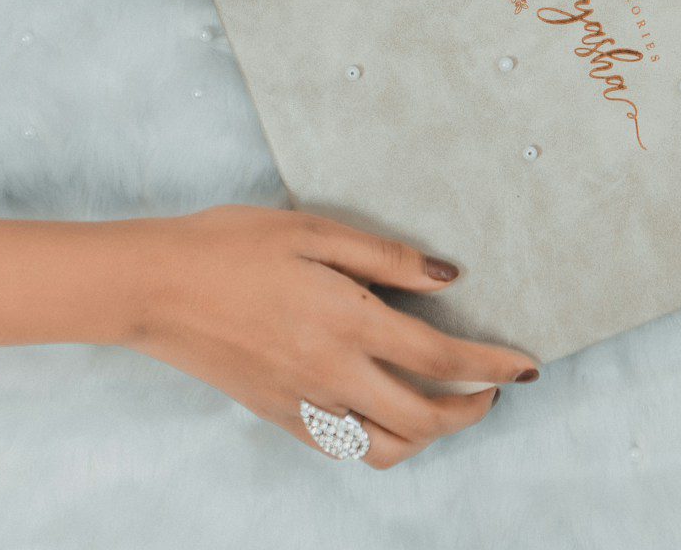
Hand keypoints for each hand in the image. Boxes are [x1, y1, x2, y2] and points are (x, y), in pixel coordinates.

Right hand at [129, 206, 539, 468]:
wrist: (154, 287)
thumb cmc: (232, 245)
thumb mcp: (315, 230)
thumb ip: (386, 258)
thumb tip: (448, 277)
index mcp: (348, 322)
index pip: (442, 362)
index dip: (494, 367)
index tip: (526, 367)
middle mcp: (332, 373)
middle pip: (426, 419)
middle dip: (474, 410)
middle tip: (495, 387)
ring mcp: (304, 403)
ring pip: (387, 449)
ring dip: (431, 435)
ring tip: (447, 404)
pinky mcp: (279, 416)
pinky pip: (344, 446)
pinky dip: (381, 440)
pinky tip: (386, 409)